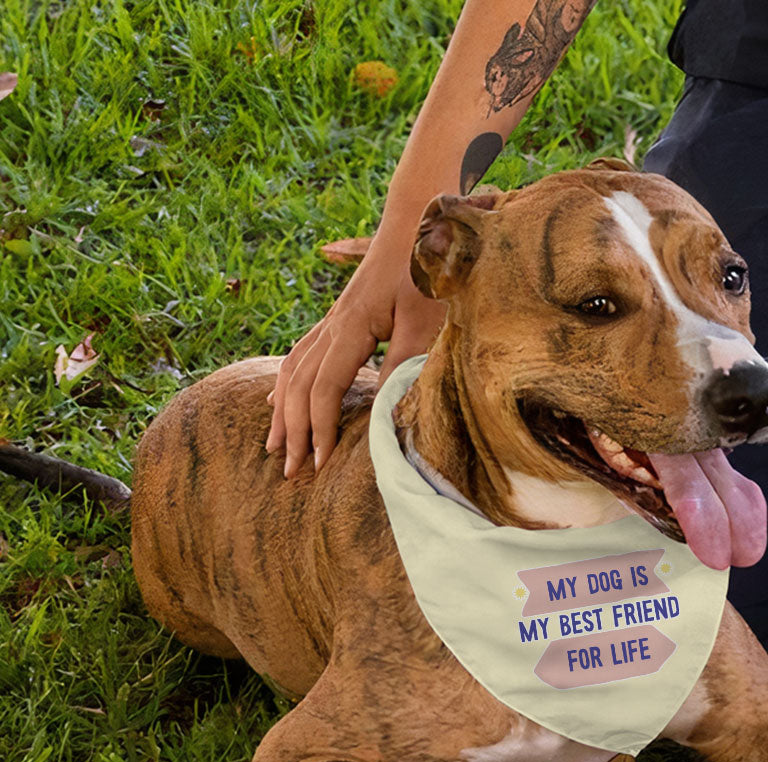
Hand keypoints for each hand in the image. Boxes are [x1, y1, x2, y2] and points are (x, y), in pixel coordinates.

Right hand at [266, 245, 445, 476]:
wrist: (420, 220)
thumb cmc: (428, 269)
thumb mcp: (425, 321)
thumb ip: (404, 365)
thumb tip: (386, 414)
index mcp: (350, 327)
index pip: (324, 389)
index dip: (320, 429)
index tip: (321, 465)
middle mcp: (333, 325)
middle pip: (299, 385)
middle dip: (293, 430)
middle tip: (290, 471)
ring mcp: (333, 320)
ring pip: (292, 370)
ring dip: (283, 411)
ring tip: (275, 446)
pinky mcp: (340, 318)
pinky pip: (300, 355)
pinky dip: (287, 383)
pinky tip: (278, 399)